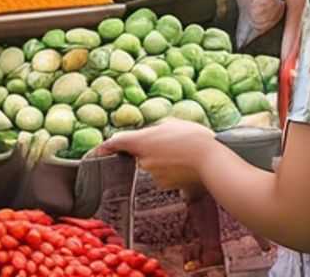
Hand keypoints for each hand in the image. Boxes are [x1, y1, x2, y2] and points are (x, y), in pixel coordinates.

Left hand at [94, 118, 215, 190]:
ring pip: (152, 165)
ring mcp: (153, 175)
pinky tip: (184, 165)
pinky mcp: (165, 186)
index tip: (97, 150)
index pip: (117, 143)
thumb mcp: (172, 123)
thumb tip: (152, 133)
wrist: (211, 161)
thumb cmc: (192, 137)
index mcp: (142, 141)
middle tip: (169, 143)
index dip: (105, 146)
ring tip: (181, 153)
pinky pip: (163, 176)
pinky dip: (170, 171)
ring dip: (162, 160)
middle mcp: (143, 160)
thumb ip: (156, 129)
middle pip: (139, 154)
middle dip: (149, 150)